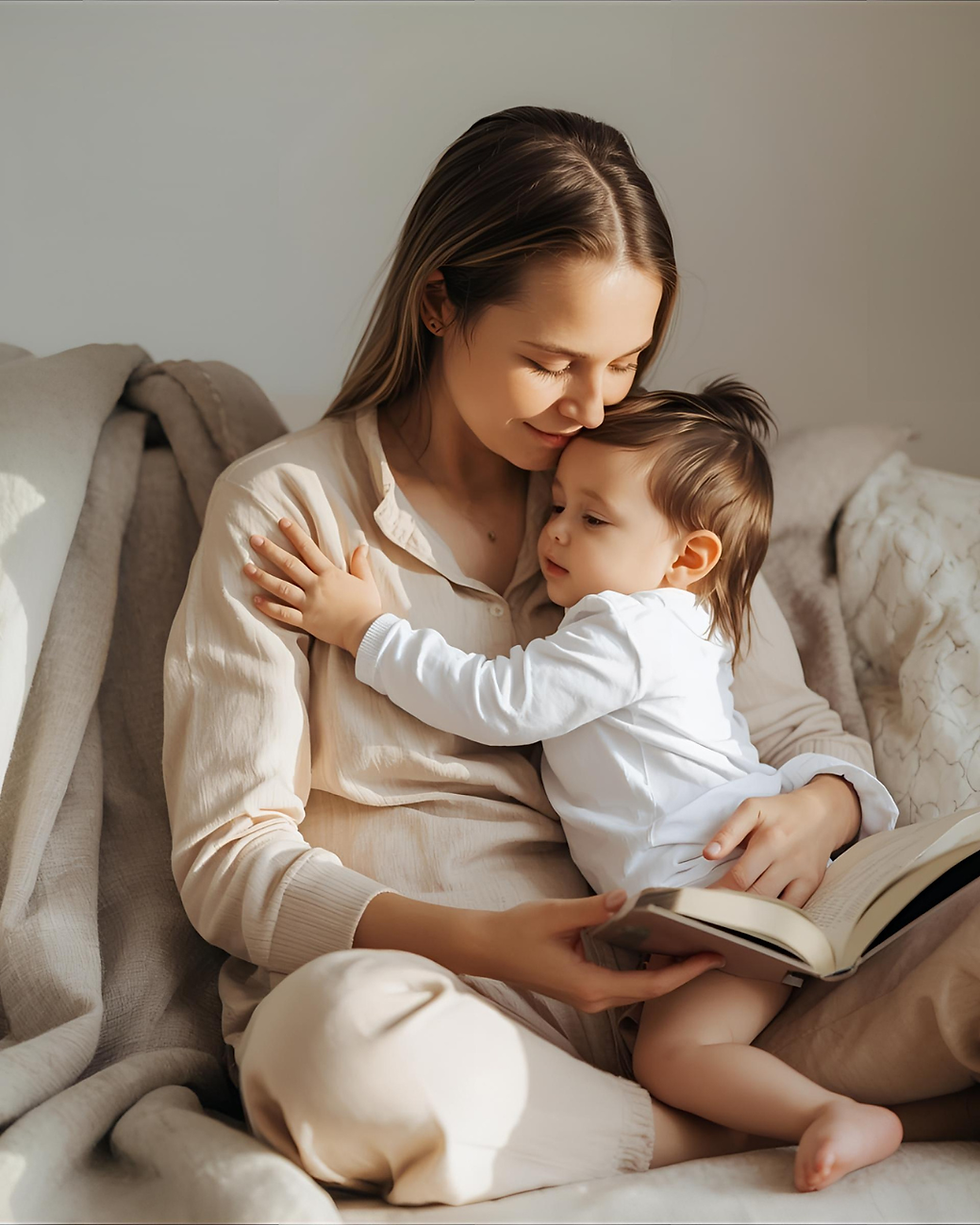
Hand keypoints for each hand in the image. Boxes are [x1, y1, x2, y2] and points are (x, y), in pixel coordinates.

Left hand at [243, 518, 381, 653]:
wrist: (367, 632)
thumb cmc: (368, 606)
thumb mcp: (367, 581)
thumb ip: (361, 563)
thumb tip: (361, 546)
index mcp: (330, 574)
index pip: (308, 549)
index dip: (294, 534)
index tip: (281, 522)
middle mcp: (316, 586)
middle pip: (289, 565)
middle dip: (270, 550)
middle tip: (254, 539)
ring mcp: (309, 604)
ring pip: (281, 587)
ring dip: (262, 577)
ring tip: (246, 567)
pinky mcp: (306, 621)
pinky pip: (284, 614)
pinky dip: (269, 607)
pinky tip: (255, 599)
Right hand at [474, 891, 725, 1012]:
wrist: (485, 948)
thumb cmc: (516, 931)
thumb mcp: (556, 914)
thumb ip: (593, 908)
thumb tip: (627, 898)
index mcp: (590, 986)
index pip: (651, 985)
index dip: (686, 972)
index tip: (713, 956)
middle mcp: (593, 999)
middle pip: (651, 992)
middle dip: (685, 973)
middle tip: (716, 949)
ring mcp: (588, 998)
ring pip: (639, 991)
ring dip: (667, 973)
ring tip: (695, 949)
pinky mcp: (583, 990)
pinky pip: (625, 986)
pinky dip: (647, 971)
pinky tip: (658, 952)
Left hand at [701, 774, 860, 907]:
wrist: (822, 814)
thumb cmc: (781, 812)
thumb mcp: (751, 809)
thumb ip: (728, 832)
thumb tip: (709, 854)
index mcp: (769, 840)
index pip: (739, 876)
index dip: (718, 892)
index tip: (702, 902)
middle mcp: (787, 859)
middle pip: (755, 894)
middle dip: (731, 905)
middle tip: (712, 912)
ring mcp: (802, 874)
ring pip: (773, 905)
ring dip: (750, 914)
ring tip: (730, 917)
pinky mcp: (812, 884)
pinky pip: (792, 909)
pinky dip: (774, 916)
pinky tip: (758, 918)